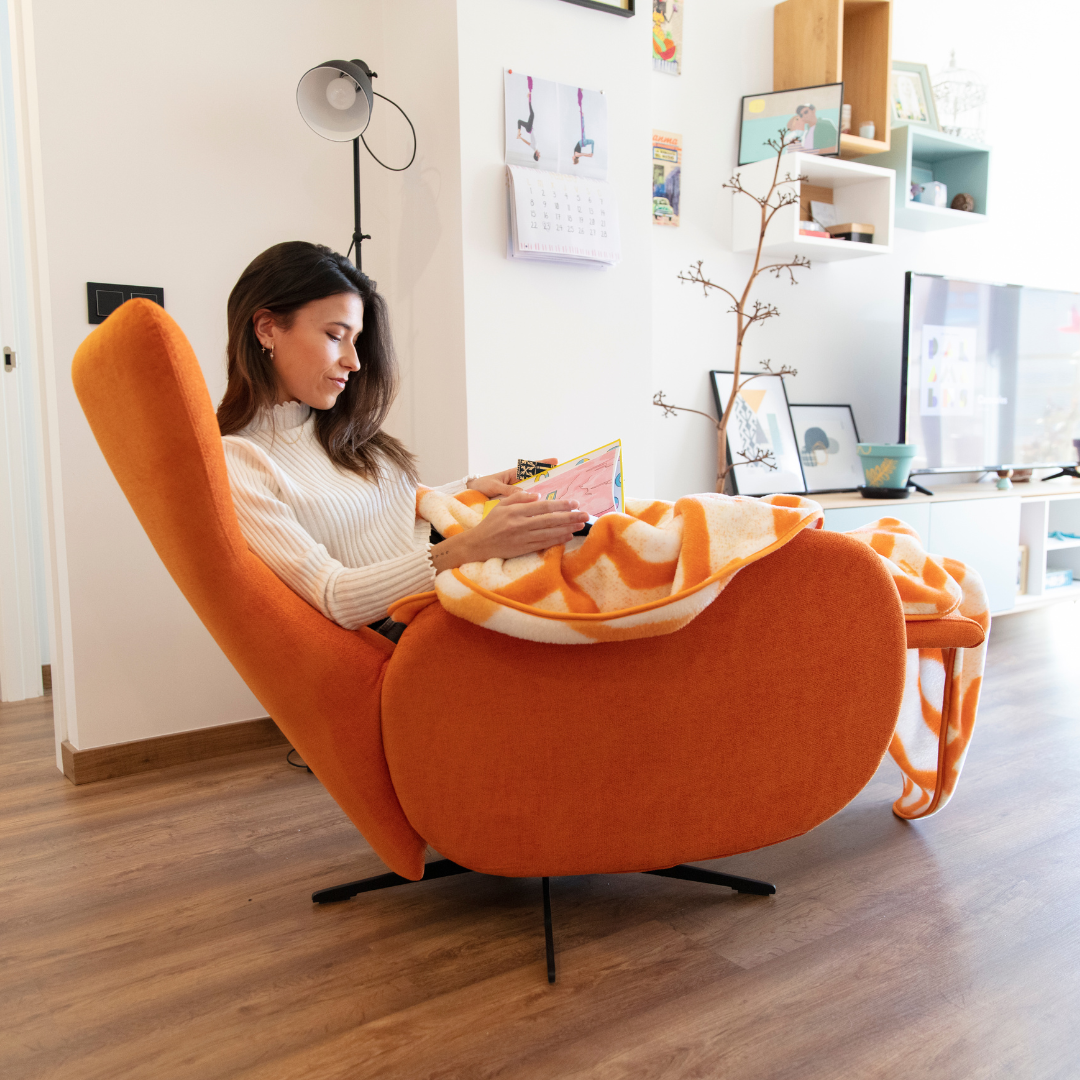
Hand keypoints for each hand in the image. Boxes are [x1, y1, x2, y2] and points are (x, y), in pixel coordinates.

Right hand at [431, 490, 587, 570]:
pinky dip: (557, 540)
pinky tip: (568, 536)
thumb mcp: (501, 505)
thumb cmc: (490, 523)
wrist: (477, 545)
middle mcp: (520, 524)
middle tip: (585, 514)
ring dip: (567, 528)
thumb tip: (539, 495)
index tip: (574, 503)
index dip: (560, 505)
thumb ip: (519, 498)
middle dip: (569, 516)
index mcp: (515, 511)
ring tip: (581, 525)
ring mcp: (522, 538)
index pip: (543, 507)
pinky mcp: (523, 549)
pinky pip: (543, 544)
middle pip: (549, 519)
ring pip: (549, 532)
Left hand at [466, 458, 556, 497]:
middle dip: (549, 479)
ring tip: (557, 496)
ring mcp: (516, 492)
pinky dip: (534, 503)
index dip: (543, 464)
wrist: (472, 495)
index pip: (531, 467)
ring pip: (533, 491)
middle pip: (536, 479)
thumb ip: (508, 490)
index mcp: (512, 475)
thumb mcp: (494, 486)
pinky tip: (542, 509)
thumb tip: (525, 494)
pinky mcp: (513, 502)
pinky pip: (527, 501)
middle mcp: (517, 483)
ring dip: (544, 492)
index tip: (555, 461)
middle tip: (562, 480)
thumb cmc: (482, 486)